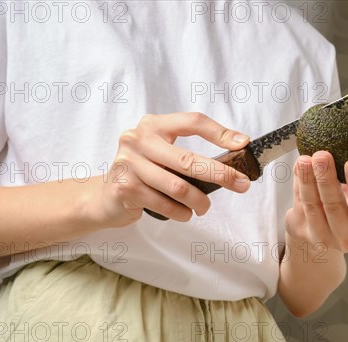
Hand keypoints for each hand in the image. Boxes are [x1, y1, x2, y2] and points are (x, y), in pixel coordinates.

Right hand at [89, 112, 250, 227]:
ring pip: (178, 187)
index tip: (242, 144)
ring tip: (204, 207)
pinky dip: (181, 212)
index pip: (192, 122)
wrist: (104, 197)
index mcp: (153, 126)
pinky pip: (165, 204)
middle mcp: (138, 139)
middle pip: (188, 158)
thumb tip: (232, 162)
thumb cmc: (143, 175)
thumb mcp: (162, 155)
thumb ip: (187, 154)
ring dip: (199, 201)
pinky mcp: (125, 188)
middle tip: (241, 184)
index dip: (220, 132)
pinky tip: (185, 213)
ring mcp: (129, 163)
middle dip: (220, 174)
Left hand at [285, 151, 347, 253]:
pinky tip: (299, 166)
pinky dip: (298, 182)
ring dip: (307, 180)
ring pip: (312, 206)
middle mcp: (346, 236)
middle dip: (327, 179)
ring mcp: (322, 237)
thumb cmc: (344, 209)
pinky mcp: (301, 232)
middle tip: (323, 156)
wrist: (324, 234)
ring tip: (305, 159)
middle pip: (334, 207)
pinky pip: (298, 203)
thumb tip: (341, 144)